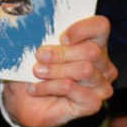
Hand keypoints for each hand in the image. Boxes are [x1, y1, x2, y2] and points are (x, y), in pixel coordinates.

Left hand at [1, 14, 115, 126]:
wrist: (23, 99)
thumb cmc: (35, 66)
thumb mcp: (37, 45)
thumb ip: (45, 34)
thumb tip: (36, 24)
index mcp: (94, 42)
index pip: (100, 26)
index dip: (83, 29)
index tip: (61, 37)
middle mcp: (102, 63)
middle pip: (92, 51)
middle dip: (62, 53)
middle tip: (40, 55)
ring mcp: (101, 85)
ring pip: (85, 69)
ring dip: (56, 70)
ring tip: (37, 71)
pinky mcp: (93, 103)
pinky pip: (72, 88)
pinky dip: (50, 86)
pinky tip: (35, 88)